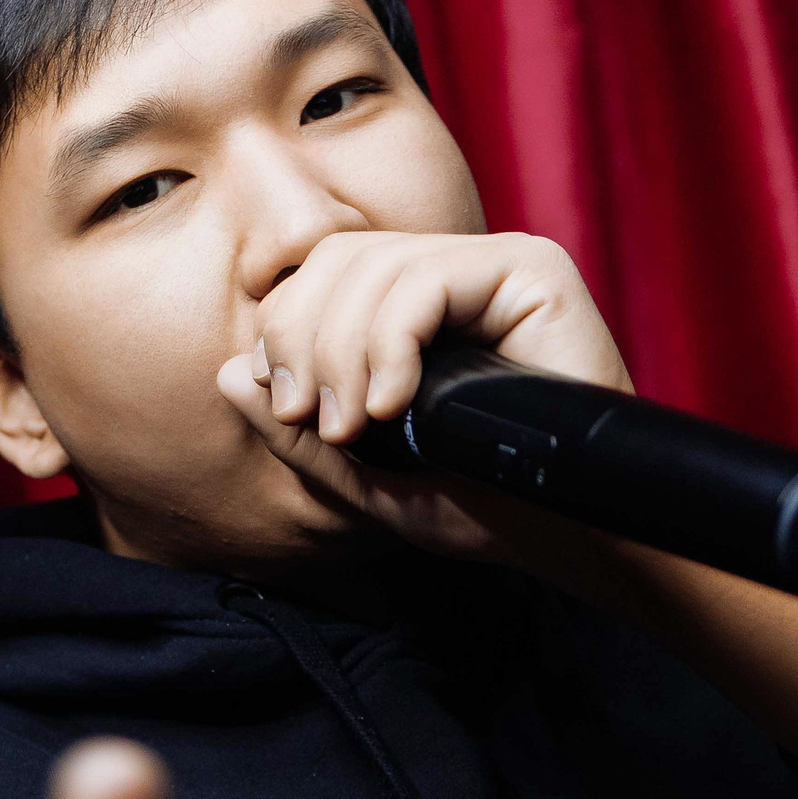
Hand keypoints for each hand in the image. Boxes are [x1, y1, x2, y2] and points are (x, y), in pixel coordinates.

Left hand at [215, 229, 630, 558]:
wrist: (570, 539)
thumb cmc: (482, 511)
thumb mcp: (363, 477)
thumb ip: (294, 431)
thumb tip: (227, 372)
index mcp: (414, 310)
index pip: (320, 276)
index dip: (283, 330)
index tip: (289, 408)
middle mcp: (454, 275)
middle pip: (336, 259)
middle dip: (303, 340)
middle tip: (314, 421)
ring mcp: (494, 266)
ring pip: (374, 265)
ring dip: (343, 352)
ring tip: (355, 426)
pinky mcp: (532, 271)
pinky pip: (428, 279)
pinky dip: (392, 342)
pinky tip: (393, 405)